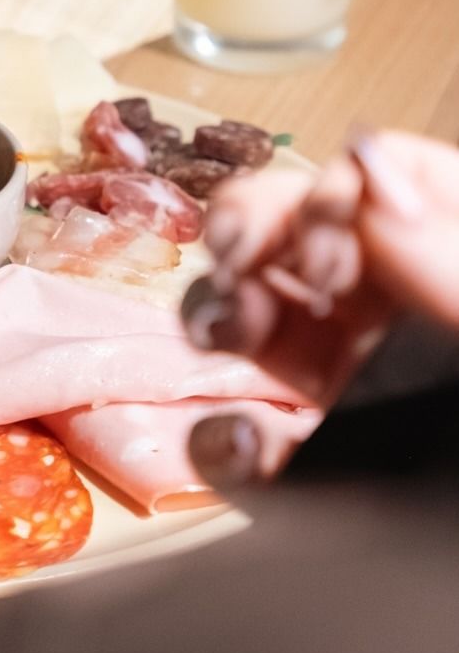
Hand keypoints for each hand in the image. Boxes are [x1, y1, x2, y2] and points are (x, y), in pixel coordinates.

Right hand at [182, 130, 458, 485]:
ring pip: (253, 316)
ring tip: (227, 326)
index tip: (335, 230)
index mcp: (454, 264)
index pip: (391, 177)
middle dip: (254, 226)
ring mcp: (356, 393)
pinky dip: (222, 435)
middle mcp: (404, 318)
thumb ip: (456, 271)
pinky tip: (249, 443)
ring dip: (218, 306)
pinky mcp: (319, 475)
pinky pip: (242, 438)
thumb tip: (371, 178)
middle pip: (299, 228)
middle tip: (244, 257)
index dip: (345, 185)